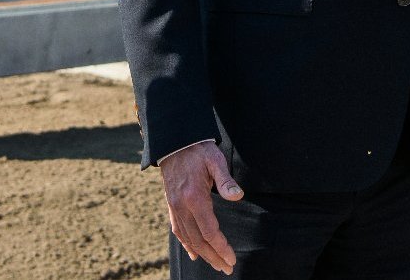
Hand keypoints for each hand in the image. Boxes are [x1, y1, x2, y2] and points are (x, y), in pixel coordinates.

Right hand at [159, 141, 243, 274]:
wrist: (175, 142)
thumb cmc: (199, 150)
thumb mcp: (215, 160)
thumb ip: (226, 180)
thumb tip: (238, 195)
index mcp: (194, 197)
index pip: (209, 231)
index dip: (221, 247)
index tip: (231, 258)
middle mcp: (182, 206)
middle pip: (198, 239)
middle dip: (214, 256)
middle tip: (227, 268)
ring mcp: (174, 207)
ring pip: (188, 238)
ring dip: (203, 254)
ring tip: (216, 264)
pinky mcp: (171, 205)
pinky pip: (178, 229)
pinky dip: (186, 244)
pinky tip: (194, 254)